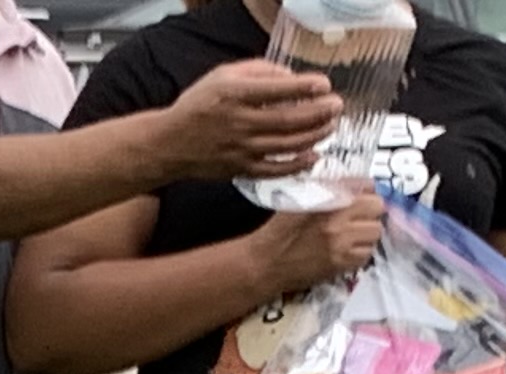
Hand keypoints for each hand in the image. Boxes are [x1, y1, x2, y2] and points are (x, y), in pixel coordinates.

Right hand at [163, 56, 340, 183]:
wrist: (169, 143)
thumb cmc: (198, 106)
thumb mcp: (223, 75)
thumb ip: (258, 71)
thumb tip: (290, 77)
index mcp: (235, 95)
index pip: (278, 90)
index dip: (305, 87)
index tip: (324, 84)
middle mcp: (239, 123)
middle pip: (289, 120)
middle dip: (318, 113)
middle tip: (336, 106)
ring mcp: (240, 150)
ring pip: (287, 145)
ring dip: (314, 136)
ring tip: (330, 127)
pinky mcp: (240, 169)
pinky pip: (275, 170)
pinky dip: (297, 165)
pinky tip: (313, 157)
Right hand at [250, 194, 385, 297]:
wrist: (265, 263)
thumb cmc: (280, 230)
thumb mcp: (301, 199)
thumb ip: (330, 189)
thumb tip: (358, 185)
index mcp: (328, 197)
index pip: (367, 185)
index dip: (366, 192)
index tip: (360, 199)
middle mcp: (337, 218)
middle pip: (377, 207)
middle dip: (371, 212)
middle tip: (359, 219)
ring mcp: (340, 242)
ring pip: (376, 232)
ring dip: (367, 233)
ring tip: (353, 236)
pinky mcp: (340, 264)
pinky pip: (366, 255)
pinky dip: (360, 253)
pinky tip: (347, 251)